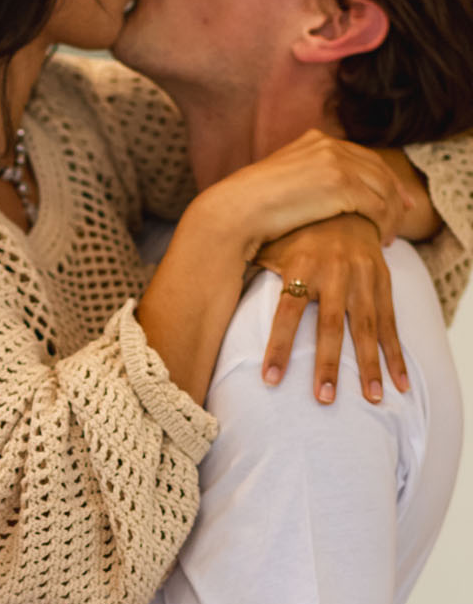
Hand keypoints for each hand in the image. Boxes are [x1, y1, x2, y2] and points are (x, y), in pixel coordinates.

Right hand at [192, 128, 410, 259]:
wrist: (236, 212)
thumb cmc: (250, 205)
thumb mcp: (281, 178)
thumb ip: (306, 175)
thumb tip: (320, 190)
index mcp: (314, 140)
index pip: (360, 155)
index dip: (381, 174)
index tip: (394, 193)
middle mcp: (329, 145)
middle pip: (378, 168)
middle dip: (395, 191)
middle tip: (407, 211)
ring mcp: (337, 163)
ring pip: (383, 188)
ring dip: (392, 212)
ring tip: (389, 234)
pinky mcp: (342, 186)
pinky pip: (379, 206)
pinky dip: (386, 223)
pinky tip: (382, 239)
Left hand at [257, 214, 407, 403]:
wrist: (346, 204)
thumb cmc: (296, 232)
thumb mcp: (270, 243)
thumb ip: (246, 266)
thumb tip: (203, 289)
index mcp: (301, 265)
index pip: (286, 311)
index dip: (278, 346)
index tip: (269, 380)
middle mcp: (334, 272)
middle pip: (329, 325)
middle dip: (328, 365)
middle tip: (323, 399)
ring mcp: (362, 279)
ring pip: (365, 328)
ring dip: (369, 366)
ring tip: (370, 400)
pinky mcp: (383, 283)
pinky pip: (391, 324)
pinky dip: (396, 355)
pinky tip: (399, 384)